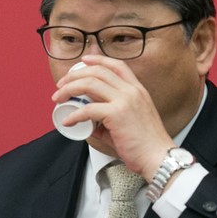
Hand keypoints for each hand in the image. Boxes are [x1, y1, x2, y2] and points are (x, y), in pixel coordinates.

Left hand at [51, 54, 174, 178]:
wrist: (159, 158)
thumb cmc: (144, 144)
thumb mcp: (128, 120)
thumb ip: (109, 114)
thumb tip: (87, 118)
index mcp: (137, 90)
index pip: (117, 66)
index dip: (98, 60)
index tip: (82, 61)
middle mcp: (132, 91)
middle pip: (97, 72)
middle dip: (74, 75)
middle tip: (60, 85)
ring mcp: (125, 101)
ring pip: (89, 84)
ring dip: (69, 89)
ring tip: (58, 99)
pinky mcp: (117, 114)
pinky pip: (88, 109)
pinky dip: (74, 114)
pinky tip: (67, 121)